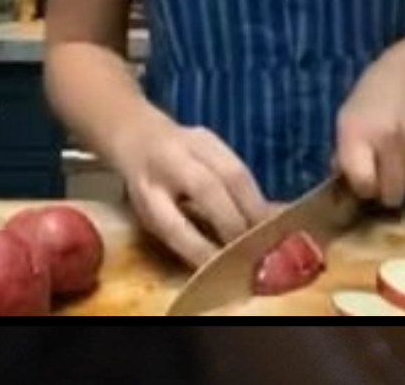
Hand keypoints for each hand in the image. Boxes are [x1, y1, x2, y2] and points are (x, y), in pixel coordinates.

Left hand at [110, 113, 270, 265]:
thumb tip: (215, 257)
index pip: (172, 224)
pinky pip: (241, 167)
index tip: (218, 266)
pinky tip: (261, 207)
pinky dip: (254, 191)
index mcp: (145, 190)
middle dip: (233, 223)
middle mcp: (167, 163)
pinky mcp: (213, 137)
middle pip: (206, 190)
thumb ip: (179, 232)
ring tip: (264, 230)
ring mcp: (191, 144)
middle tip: (250, 249)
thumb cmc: (147, 187)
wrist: (140, 137)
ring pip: (232, 174)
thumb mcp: (151, 213)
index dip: (198, 247)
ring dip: (253, 206)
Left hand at [334, 51, 404, 207]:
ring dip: (398, 179)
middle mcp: (389, 141)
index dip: (362, 189)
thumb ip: (344, 157)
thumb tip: (345, 190)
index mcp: (359, 136)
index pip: (365, 184)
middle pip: (391, 193)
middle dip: (382, 191)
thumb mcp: (345, 123)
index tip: (359, 181)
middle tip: (377, 176)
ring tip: (391, 156)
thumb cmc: (368, 100)